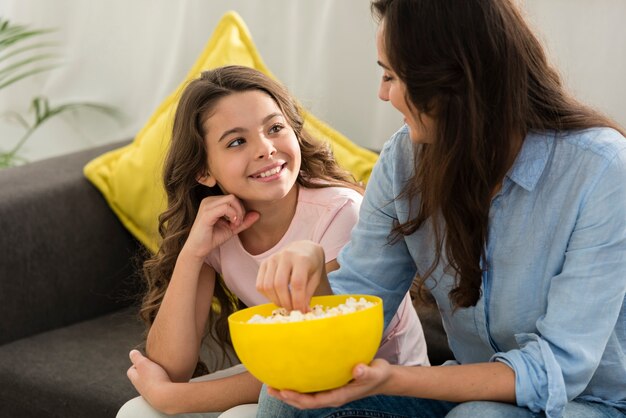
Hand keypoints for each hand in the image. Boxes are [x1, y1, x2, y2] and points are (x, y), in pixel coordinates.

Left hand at [126, 349, 173, 410]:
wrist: (164, 396)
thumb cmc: (153, 379)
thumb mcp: (143, 364)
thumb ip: (137, 357)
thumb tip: (132, 352)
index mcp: (135, 378)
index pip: (131, 370)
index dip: (135, 364)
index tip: (143, 359)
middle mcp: (140, 387)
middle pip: (139, 378)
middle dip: (145, 371)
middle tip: (153, 365)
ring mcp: (149, 393)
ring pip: (148, 383)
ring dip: (153, 377)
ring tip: (161, 372)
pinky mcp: (158, 396)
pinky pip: (158, 388)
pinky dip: (160, 383)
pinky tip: (166, 380)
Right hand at [184, 194, 259, 259]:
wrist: (198, 249)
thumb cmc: (212, 238)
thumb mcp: (232, 228)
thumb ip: (244, 221)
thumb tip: (258, 214)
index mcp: (214, 201)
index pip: (234, 197)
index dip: (241, 209)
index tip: (239, 223)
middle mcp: (209, 200)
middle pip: (234, 197)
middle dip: (241, 210)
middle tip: (238, 224)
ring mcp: (206, 205)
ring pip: (231, 199)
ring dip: (238, 213)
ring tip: (235, 225)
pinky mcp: (206, 213)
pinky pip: (225, 208)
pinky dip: (233, 215)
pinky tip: (232, 224)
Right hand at [256, 240, 326, 311]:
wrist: (303, 248)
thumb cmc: (311, 265)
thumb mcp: (315, 277)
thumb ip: (308, 294)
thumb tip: (303, 312)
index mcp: (301, 259)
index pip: (297, 283)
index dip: (298, 300)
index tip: (301, 311)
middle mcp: (285, 256)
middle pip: (279, 285)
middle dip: (285, 302)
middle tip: (292, 310)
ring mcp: (272, 259)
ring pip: (267, 286)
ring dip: (276, 301)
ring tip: (285, 305)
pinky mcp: (264, 263)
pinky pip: (260, 284)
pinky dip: (267, 296)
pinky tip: (276, 297)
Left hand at [267, 359, 392, 408]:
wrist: (383, 377)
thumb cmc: (378, 375)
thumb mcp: (375, 372)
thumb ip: (366, 371)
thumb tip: (358, 368)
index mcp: (339, 396)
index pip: (313, 401)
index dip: (297, 398)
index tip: (283, 390)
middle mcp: (331, 396)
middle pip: (304, 402)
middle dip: (286, 397)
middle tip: (270, 387)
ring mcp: (329, 392)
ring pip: (305, 397)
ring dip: (288, 393)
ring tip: (272, 384)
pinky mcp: (329, 385)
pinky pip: (310, 389)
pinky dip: (298, 385)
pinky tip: (290, 375)